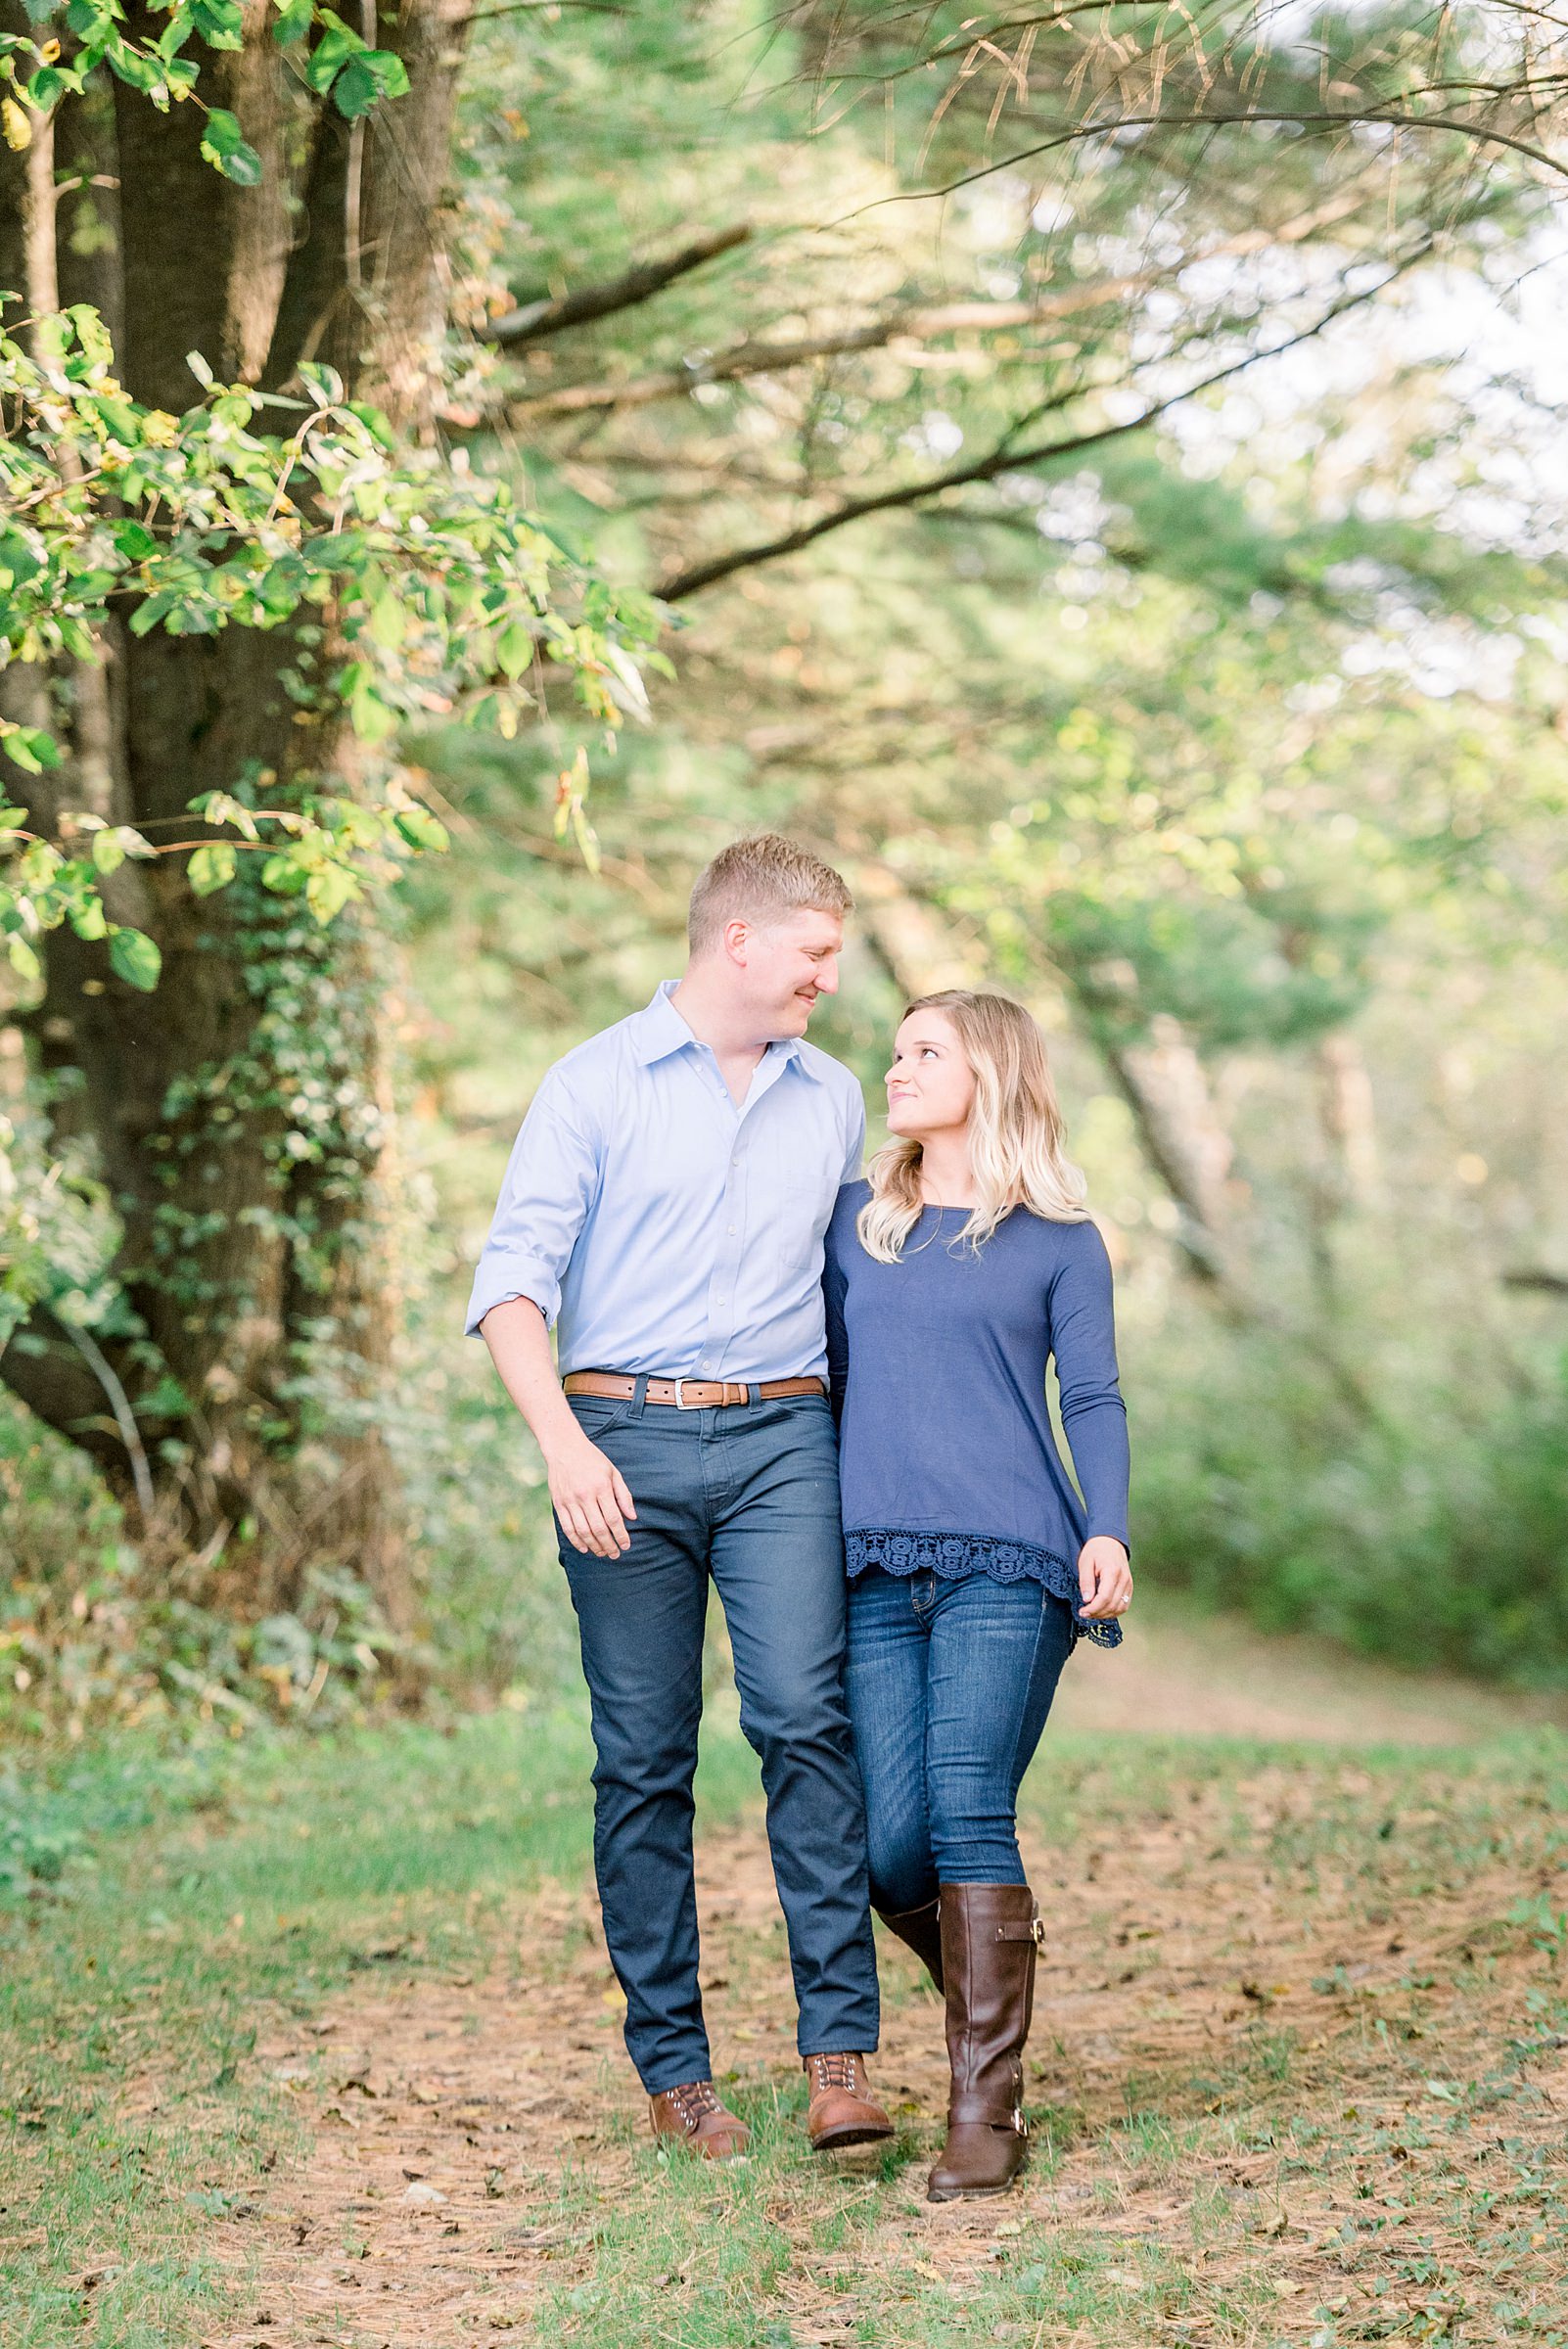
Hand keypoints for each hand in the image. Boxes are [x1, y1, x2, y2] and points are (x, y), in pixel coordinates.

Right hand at [546, 1429, 636, 1558]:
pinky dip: (576, 1541)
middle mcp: (585, 1495)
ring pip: (583, 1531)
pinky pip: (567, 1527)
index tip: (626, 1545)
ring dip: (594, 1546)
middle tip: (615, 1554)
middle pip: (599, 1528)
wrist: (564, 1448)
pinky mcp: (558, 1503)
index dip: (620, 1535)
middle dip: (608, 1545)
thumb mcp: (613, 1472)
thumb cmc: (593, 1460)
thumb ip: (623, 1495)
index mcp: (601, 1487)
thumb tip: (632, 1517)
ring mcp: (570, 1500)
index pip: (613, 1518)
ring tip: (602, 1553)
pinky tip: (585, 1548)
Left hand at [1077, 1536, 1131, 1620]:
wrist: (1110, 1542)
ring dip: (1106, 1615)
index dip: (1093, 1608)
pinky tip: (1102, 1611)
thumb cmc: (1096, 1550)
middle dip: (1097, 1613)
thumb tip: (1087, 1600)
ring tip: (1092, 1613)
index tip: (1082, 1611)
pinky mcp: (1129, 1587)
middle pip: (1113, 1605)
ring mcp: (1128, 1584)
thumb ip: (1086, 1582)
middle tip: (1084, 1614)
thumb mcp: (1085, 1562)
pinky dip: (1114, 1611)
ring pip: (1120, 1608)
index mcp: (1112, 1572)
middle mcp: (1124, 1579)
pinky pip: (1124, 1605)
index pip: (1105, 1597)